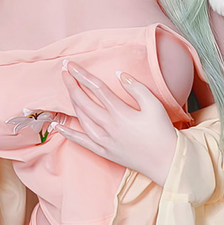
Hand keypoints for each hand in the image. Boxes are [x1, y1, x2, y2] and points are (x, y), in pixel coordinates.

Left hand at [54, 60, 178, 185]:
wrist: (165, 160)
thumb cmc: (161, 131)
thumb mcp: (154, 105)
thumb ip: (136, 87)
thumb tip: (119, 74)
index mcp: (120, 112)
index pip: (96, 88)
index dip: (82, 75)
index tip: (71, 65)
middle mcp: (108, 126)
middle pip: (84, 102)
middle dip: (72, 85)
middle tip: (64, 72)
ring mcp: (104, 140)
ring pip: (81, 118)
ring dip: (72, 102)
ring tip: (68, 89)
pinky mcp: (103, 152)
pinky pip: (81, 142)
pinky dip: (68, 133)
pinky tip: (58, 126)